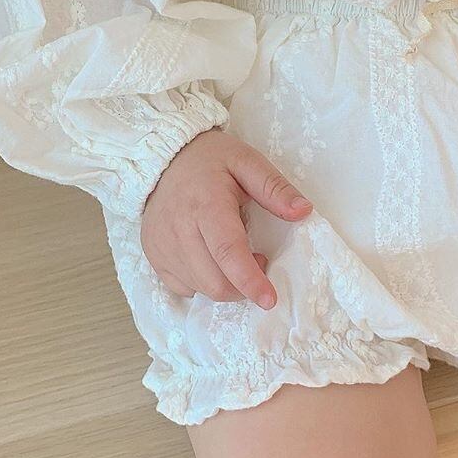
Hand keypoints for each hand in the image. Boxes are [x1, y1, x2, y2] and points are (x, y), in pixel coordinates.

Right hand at [140, 128, 312, 308]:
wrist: (164, 158)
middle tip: (258, 258)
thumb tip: (304, 211)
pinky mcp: (153, 255)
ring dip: (225, 284)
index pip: (228, 252)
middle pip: (214, 281)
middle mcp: (179, 230)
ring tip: (233, 255)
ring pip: (200, 288)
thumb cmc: (210, 160)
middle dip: (244, 286)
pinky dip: (203, 283)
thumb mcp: (247, 162)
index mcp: (206, 205)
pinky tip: (210, 260)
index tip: (270, 299)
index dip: (250, 280)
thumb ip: (275, 188)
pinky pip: (182, 288)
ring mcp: (162, 246)